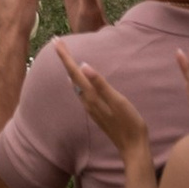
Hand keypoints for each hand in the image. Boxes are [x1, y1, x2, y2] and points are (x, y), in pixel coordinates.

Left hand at [58, 45, 153, 166]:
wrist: (133, 147)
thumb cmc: (129, 123)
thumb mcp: (118, 101)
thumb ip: (100, 84)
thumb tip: (83, 66)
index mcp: (91, 96)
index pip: (74, 72)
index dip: (65, 56)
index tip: (55, 40)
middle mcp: (87, 101)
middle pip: (72, 76)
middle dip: (64, 59)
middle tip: (56, 41)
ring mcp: (91, 108)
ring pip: (75, 84)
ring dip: (69, 68)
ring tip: (65, 56)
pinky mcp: (96, 112)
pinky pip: (80, 91)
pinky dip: (76, 79)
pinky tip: (76, 80)